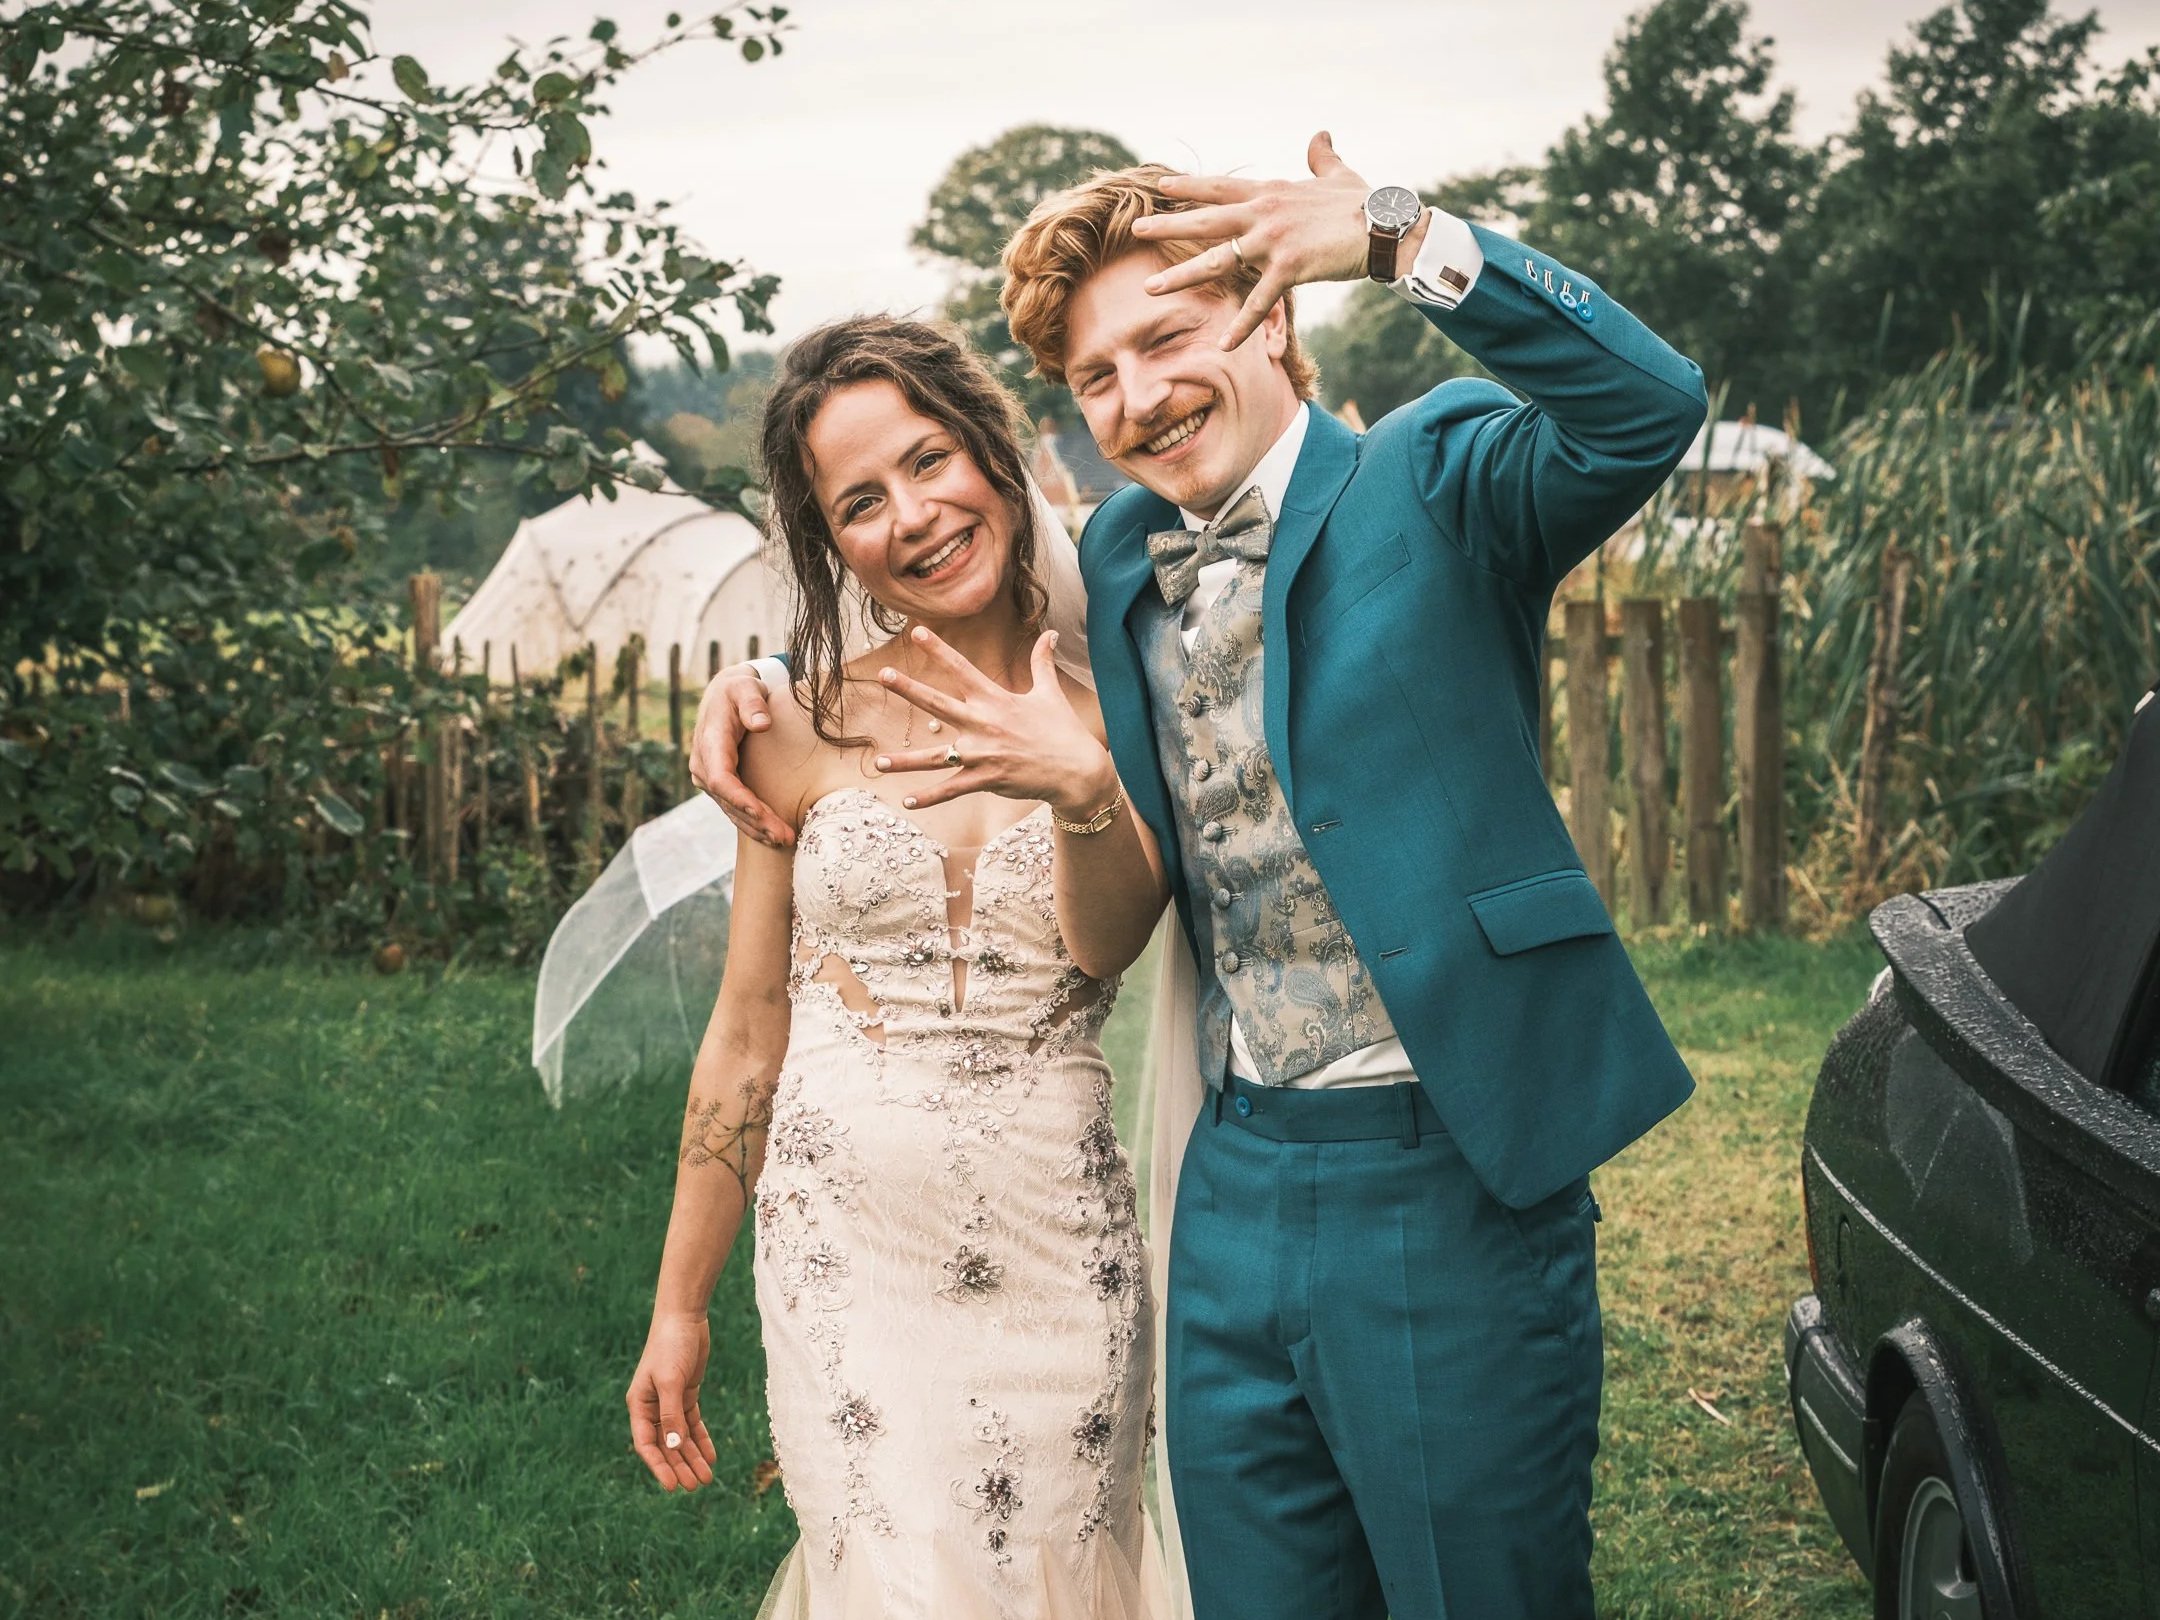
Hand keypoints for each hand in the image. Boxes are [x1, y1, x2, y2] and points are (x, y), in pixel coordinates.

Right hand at [626, 1312, 718, 1490]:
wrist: (685, 1318)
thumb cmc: (671, 1346)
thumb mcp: (671, 1382)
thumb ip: (671, 1415)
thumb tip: (672, 1447)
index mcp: (639, 1404)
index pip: (646, 1444)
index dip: (658, 1467)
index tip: (672, 1487)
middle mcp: (651, 1407)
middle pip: (665, 1445)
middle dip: (680, 1466)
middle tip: (696, 1486)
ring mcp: (669, 1401)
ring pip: (680, 1437)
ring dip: (692, 1457)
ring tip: (707, 1477)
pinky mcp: (686, 1394)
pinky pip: (692, 1423)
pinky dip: (701, 1439)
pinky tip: (712, 1456)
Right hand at [688, 662, 793, 848]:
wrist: (725, 696)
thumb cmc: (739, 690)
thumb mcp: (745, 688)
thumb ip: (752, 704)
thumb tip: (761, 723)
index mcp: (710, 742)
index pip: (720, 778)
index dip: (739, 798)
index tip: (761, 814)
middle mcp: (703, 764)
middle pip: (728, 800)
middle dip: (756, 821)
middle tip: (784, 836)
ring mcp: (708, 777)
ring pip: (731, 809)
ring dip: (756, 828)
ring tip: (784, 841)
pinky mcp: (719, 784)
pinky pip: (734, 808)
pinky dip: (753, 823)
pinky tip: (773, 836)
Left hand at [874, 627, 1115, 816]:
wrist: (1076, 771)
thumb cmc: (1062, 731)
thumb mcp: (1050, 694)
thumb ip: (1043, 663)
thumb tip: (1052, 633)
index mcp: (996, 700)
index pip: (962, 669)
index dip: (939, 650)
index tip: (917, 632)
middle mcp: (983, 724)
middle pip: (938, 704)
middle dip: (908, 689)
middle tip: (883, 675)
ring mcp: (982, 754)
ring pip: (935, 757)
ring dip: (905, 761)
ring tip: (878, 762)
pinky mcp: (986, 779)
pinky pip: (952, 789)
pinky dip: (930, 797)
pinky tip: (908, 801)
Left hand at [1131, 131, 1416, 349]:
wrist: (1386, 226)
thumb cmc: (1365, 202)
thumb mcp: (1338, 174)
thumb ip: (1321, 156)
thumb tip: (1320, 134)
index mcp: (1271, 191)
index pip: (1221, 187)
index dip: (1190, 187)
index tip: (1160, 187)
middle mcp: (1264, 212)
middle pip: (1206, 221)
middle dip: (1168, 226)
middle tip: (1135, 230)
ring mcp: (1274, 240)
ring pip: (1217, 261)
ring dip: (1181, 276)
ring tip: (1150, 289)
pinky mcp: (1290, 267)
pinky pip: (1259, 302)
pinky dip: (1241, 325)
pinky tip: (1222, 345)